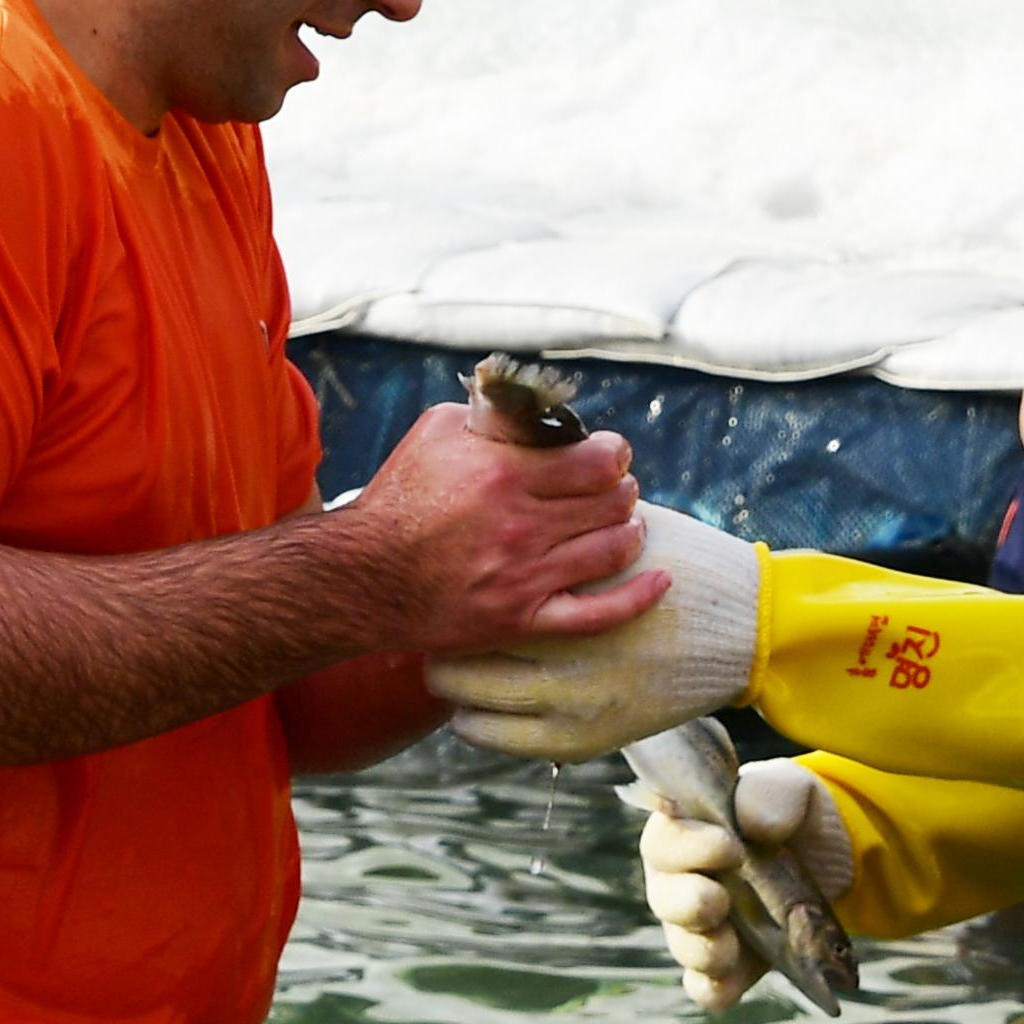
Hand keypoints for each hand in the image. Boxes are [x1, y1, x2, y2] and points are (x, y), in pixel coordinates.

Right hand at [339, 404, 661, 657]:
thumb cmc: (398, 497)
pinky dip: (639, 597)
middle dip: (622, 490)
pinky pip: (598, 615)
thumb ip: (492, 415)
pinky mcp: (522, 619)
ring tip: (627, 524)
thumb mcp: (436, 432)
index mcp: (505, 472)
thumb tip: (533, 405)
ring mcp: (526, 576)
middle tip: (615, 489)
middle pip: (613, 502)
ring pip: (614, 549)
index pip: (598, 459)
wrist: (362, 576)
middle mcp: (523, 524)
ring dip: (631, 531)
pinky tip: (661, 580)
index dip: (614, 454)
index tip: (609, 455)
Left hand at [428, 502, 763, 760]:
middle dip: (439, 635)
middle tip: (429, 622)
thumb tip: (498, 487)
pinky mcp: (583, 739)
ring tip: (441, 664)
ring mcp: (571, 701)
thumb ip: (559, 518)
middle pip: (458, 646)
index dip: (444, 581)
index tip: (434, 574)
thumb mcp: (613, 524)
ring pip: (467, 697)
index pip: (471, 590)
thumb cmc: (676, 560)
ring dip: (448, 680)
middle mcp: (563, 649)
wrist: (743, 627)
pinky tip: (468, 708)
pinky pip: (498, 740)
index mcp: (565, 587)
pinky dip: (474, 722)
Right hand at [639, 760, 854, 1014]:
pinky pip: (704, 985)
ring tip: (730, 945)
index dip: (687, 847)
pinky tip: (729, 980)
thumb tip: (748, 819)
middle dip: (686, 903)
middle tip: (718, 901)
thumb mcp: (794, 790)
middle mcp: (682, 878)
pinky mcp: (727, 963)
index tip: (730, 848)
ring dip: (700, 948)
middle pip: (662, 896)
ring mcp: (702, 925)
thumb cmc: (796, 815)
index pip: (664, 839)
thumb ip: (771, 792)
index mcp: (687, 828)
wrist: (833, 861)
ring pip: (680, 943)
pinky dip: (713, 987)